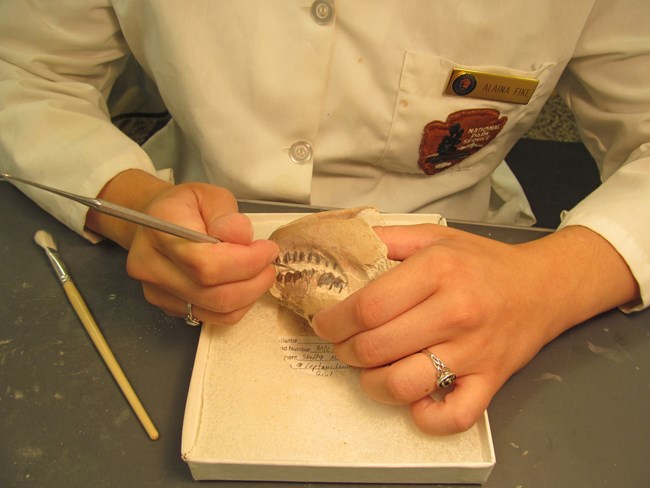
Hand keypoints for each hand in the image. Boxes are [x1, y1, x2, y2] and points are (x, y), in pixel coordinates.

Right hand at [86, 170, 278, 324]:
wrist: (157, 222)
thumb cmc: (187, 206)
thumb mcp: (210, 196)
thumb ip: (226, 215)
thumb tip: (241, 237)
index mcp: (158, 230)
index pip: (205, 262)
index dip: (245, 262)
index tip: (267, 250)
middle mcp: (150, 266)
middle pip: (212, 293)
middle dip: (253, 281)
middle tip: (268, 263)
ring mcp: (156, 291)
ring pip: (216, 310)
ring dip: (249, 295)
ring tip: (260, 273)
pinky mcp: (167, 307)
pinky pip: (213, 318)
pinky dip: (237, 305)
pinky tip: (243, 285)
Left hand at [312, 223, 638, 434]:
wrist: (544, 286)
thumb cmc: (485, 262)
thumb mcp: (436, 236)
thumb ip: (388, 237)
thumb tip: (344, 243)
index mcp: (438, 270)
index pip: (368, 307)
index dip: (334, 321)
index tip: (323, 325)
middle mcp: (455, 311)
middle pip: (376, 347)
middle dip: (345, 352)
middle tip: (343, 346)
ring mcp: (474, 351)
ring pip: (403, 384)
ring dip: (372, 384)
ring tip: (368, 371)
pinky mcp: (491, 380)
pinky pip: (453, 415)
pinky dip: (426, 417)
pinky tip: (413, 400)